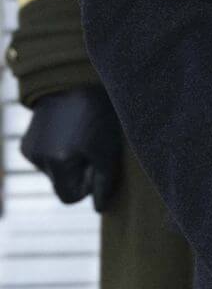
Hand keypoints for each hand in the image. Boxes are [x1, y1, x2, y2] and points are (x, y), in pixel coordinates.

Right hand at [20, 86, 123, 210]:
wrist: (76, 78)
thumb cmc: (100, 114)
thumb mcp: (109, 148)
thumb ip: (104, 182)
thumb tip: (99, 209)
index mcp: (58, 162)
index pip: (70, 198)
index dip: (88, 185)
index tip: (97, 165)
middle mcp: (38, 158)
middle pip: (61, 184)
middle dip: (77, 172)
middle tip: (93, 146)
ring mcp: (27, 149)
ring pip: (53, 171)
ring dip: (68, 158)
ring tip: (81, 133)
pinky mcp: (25, 141)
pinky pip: (45, 157)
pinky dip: (57, 149)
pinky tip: (68, 130)